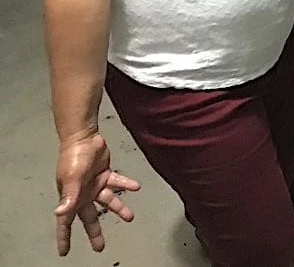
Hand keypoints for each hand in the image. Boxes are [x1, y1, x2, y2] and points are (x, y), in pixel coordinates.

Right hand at [54, 133, 139, 255]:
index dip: (64, 238)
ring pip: (108, 202)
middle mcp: (83, 195)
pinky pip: (117, 182)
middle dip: (94, 233)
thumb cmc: (73, 158)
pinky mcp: (105, 174)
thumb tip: (59, 213)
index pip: (65, 222)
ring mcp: (95, 185)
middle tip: (100, 247)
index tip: (64, 252)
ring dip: (119, 209)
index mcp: (70, 199)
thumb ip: (69, 197)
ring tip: (130, 217)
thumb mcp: (71, 179)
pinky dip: (126, 184)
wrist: (84, 138)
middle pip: (89, 218)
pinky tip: (136, 187)